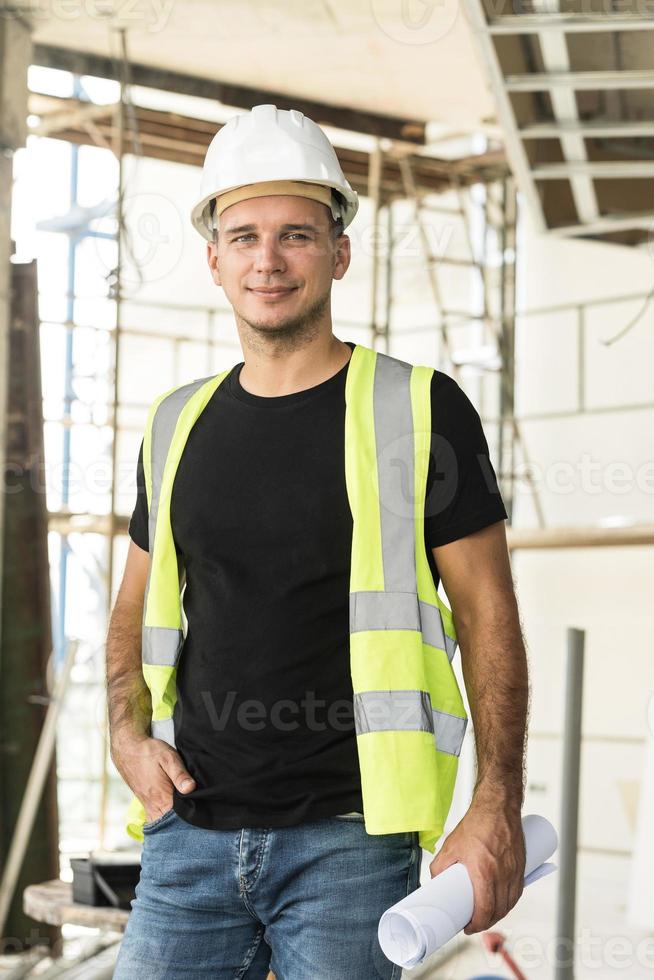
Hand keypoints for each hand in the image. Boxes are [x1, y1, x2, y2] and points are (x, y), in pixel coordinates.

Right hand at [110, 733, 196, 823]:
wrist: (128, 749)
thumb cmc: (150, 752)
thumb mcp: (168, 758)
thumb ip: (180, 774)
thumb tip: (190, 788)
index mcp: (161, 797)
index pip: (177, 819)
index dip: (190, 821)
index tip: (200, 821)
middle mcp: (153, 805)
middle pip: (169, 825)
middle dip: (182, 826)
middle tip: (196, 825)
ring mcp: (148, 806)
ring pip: (161, 823)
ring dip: (173, 824)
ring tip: (186, 822)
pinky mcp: (145, 803)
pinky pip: (155, 818)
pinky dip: (164, 820)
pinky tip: (173, 816)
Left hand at [428, 798, 524, 934]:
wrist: (498, 805)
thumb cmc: (476, 823)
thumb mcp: (451, 845)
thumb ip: (440, 866)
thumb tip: (435, 882)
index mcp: (484, 872)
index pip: (484, 910)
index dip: (476, 924)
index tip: (467, 927)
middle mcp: (503, 874)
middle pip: (498, 911)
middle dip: (486, 923)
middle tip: (474, 923)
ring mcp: (515, 871)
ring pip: (510, 904)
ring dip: (499, 915)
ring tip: (486, 916)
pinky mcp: (522, 866)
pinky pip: (518, 892)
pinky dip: (510, 903)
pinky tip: (502, 904)